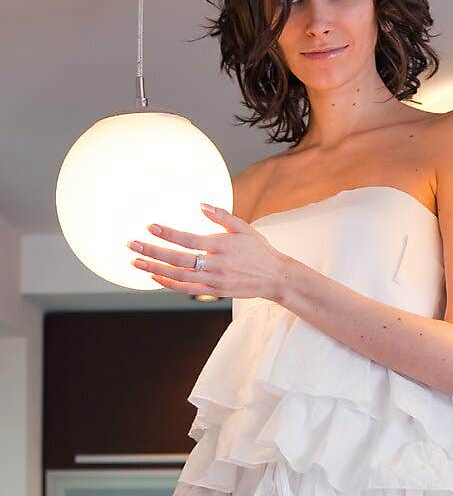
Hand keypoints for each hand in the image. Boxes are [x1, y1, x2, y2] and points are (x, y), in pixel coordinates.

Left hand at [126, 204, 284, 299]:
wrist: (275, 277)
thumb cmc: (258, 250)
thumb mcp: (243, 227)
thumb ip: (221, 216)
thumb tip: (201, 205)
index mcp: (221, 245)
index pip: (189, 239)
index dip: (168, 234)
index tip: (150, 227)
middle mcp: (216, 264)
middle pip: (178, 259)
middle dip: (153, 253)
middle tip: (133, 246)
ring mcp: (214, 280)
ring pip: (179, 277)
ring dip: (155, 269)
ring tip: (136, 262)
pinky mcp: (214, 291)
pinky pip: (187, 289)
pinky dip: (169, 284)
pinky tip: (155, 276)